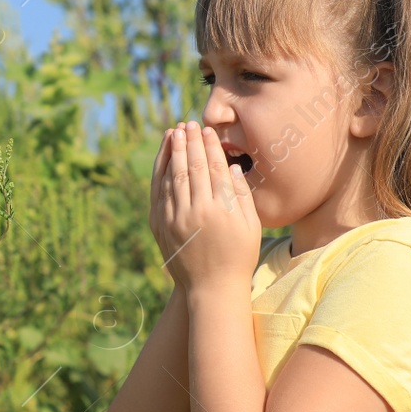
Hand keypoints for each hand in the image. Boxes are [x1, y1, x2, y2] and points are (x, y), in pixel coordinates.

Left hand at [155, 121, 260, 294]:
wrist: (211, 288)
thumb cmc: (238, 256)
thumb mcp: (251, 226)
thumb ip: (242, 195)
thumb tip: (230, 167)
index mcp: (220, 210)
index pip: (212, 169)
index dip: (208, 147)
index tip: (206, 131)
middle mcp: (195, 212)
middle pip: (190, 167)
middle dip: (189, 142)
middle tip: (188, 123)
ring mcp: (174, 218)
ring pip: (172, 176)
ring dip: (172, 152)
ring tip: (174, 132)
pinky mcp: (160, 225)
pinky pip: (159, 191)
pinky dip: (160, 171)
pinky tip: (164, 157)